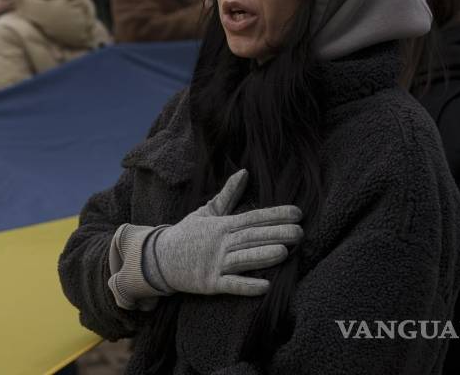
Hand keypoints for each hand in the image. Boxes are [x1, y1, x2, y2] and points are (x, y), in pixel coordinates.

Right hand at [151, 169, 302, 296]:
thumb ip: (228, 195)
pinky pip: (230, 284)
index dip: (275, 215)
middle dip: (276, 234)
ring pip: (242, 259)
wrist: (159, 258)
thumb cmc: (187, 234)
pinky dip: (247, 286)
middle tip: (300, 232)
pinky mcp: (209, 283)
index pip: (253, 218)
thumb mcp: (206, 212)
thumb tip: (244, 172)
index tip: (297, 213)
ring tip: (285, 252)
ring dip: (263, 256)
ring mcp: (215, 263)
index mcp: (222, 225)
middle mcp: (220, 243)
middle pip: (251, 237)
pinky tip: (265, 286)